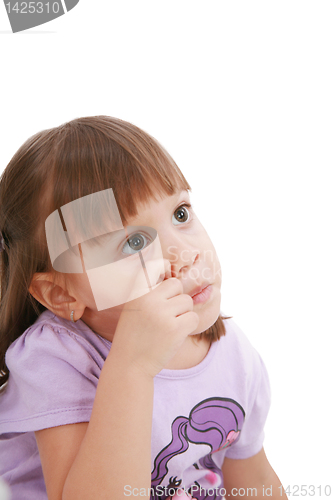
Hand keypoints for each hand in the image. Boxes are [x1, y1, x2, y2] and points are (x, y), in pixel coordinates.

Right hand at [110, 260, 198, 377]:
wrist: (129, 365)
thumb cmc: (133, 337)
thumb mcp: (134, 309)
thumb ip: (151, 294)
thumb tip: (179, 281)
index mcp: (136, 293)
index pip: (153, 267)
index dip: (163, 266)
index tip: (166, 268)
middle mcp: (148, 300)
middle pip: (177, 285)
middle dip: (177, 299)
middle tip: (167, 315)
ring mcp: (162, 314)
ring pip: (187, 302)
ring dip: (183, 314)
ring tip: (169, 327)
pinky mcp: (174, 329)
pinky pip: (193, 318)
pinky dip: (188, 326)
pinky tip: (175, 335)